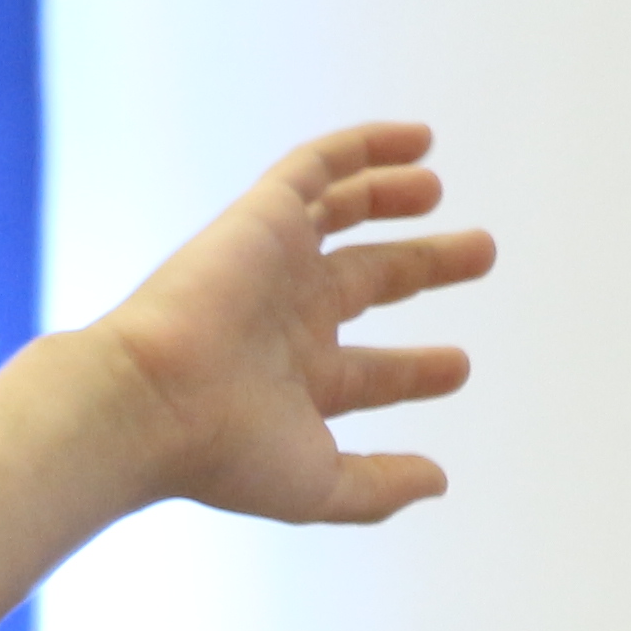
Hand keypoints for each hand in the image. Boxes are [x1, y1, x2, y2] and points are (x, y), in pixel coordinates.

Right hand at [90, 123, 492, 527]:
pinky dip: (362, 148)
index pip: (367, 371)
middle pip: (368, 280)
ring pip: (342, 215)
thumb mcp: (317, 484)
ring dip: (391, 196)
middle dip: (424, 266)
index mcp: (296, 382)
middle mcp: (286, 317)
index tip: (457, 367)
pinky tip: (417, 142)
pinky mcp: (262, 218)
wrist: (151, 400)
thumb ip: (378, 487)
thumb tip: (438, 483)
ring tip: (436, 190)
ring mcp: (273, 265)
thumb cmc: (224, 451)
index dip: (415, 371)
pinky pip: (317, 167)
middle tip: (479, 252)